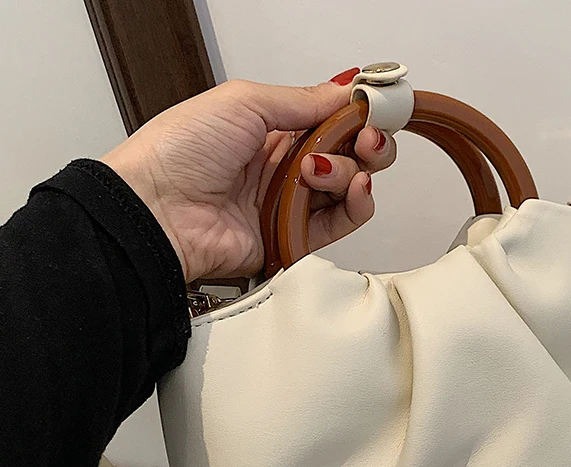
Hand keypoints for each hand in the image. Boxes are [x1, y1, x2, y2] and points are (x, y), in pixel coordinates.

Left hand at [101, 69, 396, 283]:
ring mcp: (291, 203)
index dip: (359, 113)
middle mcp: (285, 166)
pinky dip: (357, 204)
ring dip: (351, 170)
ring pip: (350, 186)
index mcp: (272, 128)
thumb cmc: (179, 151)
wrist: (156, 209)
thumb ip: (303, 100)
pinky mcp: (294, 238)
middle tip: (366, 135)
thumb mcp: (244, 101)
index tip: (377, 105)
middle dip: (367, 141)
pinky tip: (353, 186)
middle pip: (350, 154)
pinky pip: (342, 222)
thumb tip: (346, 89)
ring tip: (318, 166)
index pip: (333, 119)